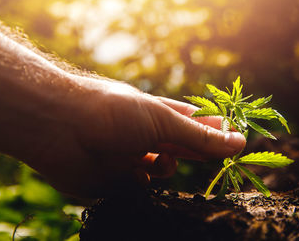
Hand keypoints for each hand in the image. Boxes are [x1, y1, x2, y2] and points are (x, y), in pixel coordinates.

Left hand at [30, 78, 245, 197]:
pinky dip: (142, 182)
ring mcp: (130, 155)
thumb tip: (239, 140)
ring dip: (167, 167)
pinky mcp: (114, 177)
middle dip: (199, 153)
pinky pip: (139, 186)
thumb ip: (199, 136)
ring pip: (163, 168)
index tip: (238, 141)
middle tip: (222, 159)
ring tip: (160, 160)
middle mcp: (145, 134)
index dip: (215, 132)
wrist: (59, 127)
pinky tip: (136, 173)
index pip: (195, 122)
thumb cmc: (114, 112)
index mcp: (157, 113)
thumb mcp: (163, 121)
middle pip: (182, 146)